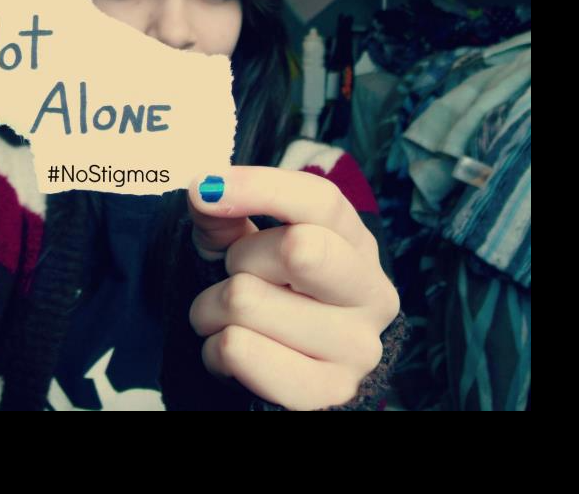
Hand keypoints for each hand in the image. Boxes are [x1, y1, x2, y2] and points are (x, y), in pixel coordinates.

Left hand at [184, 168, 400, 409]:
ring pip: (248, 301)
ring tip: (226, 319)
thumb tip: (205, 190)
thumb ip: (227, 217)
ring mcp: (357, 348)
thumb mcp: (248, 247)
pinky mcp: (329, 391)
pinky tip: (229, 351)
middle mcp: (372, 295)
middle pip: (299, 249)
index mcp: (358, 246)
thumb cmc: (268, 297)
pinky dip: (214, 348)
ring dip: (212, 308)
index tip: (207, 188)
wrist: (282, 374)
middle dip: (241, 258)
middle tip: (232, 275)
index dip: (262, 187)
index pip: (321, 201)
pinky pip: (239, 351)